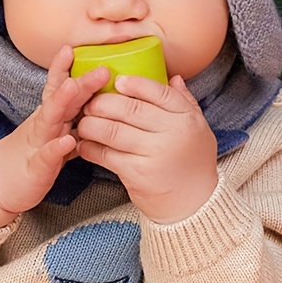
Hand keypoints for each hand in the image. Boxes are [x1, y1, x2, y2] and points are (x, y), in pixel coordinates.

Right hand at [0, 46, 108, 228]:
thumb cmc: (30, 157)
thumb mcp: (53, 133)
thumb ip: (71, 116)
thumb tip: (99, 100)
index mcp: (50, 117)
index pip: (59, 88)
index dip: (65, 68)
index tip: (74, 48)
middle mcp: (43, 125)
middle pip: (62, 99)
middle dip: (81, 81)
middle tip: (101, 68)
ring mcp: (38, 144)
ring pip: (50, 119)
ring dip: (62, 101)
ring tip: (74, 86)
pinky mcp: (36, 168)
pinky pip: (47, 156)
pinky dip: (57, 147)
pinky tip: (68, 141)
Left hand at [76, 74, 217, 223]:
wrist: (194, 205)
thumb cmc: (193, 162)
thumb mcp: (198, 128)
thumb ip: (185, 102)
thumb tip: (174, 77)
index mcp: (186, 118)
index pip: (159, 92)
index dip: (136, 84)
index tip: (118, 81)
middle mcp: (171, 134)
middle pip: (130, 109)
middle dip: (103, 102)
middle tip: (91, 102)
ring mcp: (153, 154)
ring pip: (113, 130)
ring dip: (91, 124)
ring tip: (83, 121)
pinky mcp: (137, 174)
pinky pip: (107, 155)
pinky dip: (91, 148)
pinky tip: (84, 143)